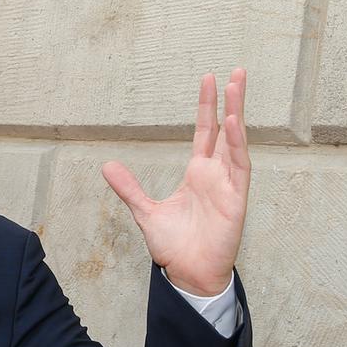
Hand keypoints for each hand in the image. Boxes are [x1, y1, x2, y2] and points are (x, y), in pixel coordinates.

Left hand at [101, 68, 250, 296]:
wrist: (187, 275)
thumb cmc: (175, 248)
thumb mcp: (145, 211)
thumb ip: (129, 187)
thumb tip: (107, 165)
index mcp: (198, 174)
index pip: (205, 133)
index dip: (207, 107)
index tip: (209, 80)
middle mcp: (215, 175)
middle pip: (226, 130)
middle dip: (232, 101)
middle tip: (237, 71)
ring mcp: (228, 185)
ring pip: (236, 142)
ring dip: (238, 114)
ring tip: (237, 85)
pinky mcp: (236, 200)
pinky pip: (239, 167)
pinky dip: (237, 145)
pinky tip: (234, 123)